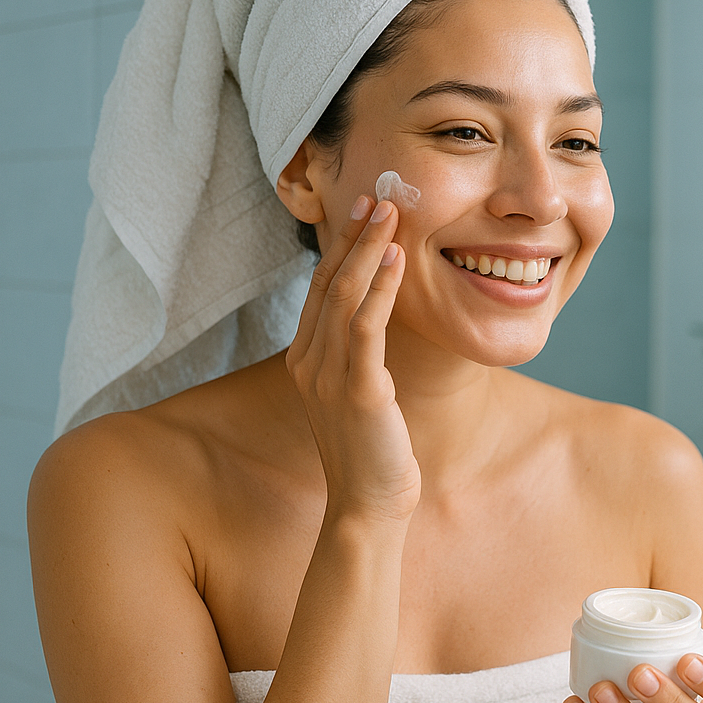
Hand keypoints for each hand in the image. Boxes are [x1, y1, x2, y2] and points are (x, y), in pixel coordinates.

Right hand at [285, 195, 419, 521]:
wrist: (367, 506)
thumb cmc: (371, 452)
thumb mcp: (360, 394)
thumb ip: (359, 356)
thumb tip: (382, 317)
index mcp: (305, 360)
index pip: (319, 289)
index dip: (339, 246)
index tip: (361, 211)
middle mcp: (308, 362)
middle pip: (326, 282)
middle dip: (352, 235)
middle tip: (378, 196)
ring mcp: (328, 375)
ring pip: (343, 295)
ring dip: (368, 249)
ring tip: (391, 213)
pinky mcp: (358, 390)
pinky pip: (365, 327)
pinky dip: (379, 288)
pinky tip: (397, 260)